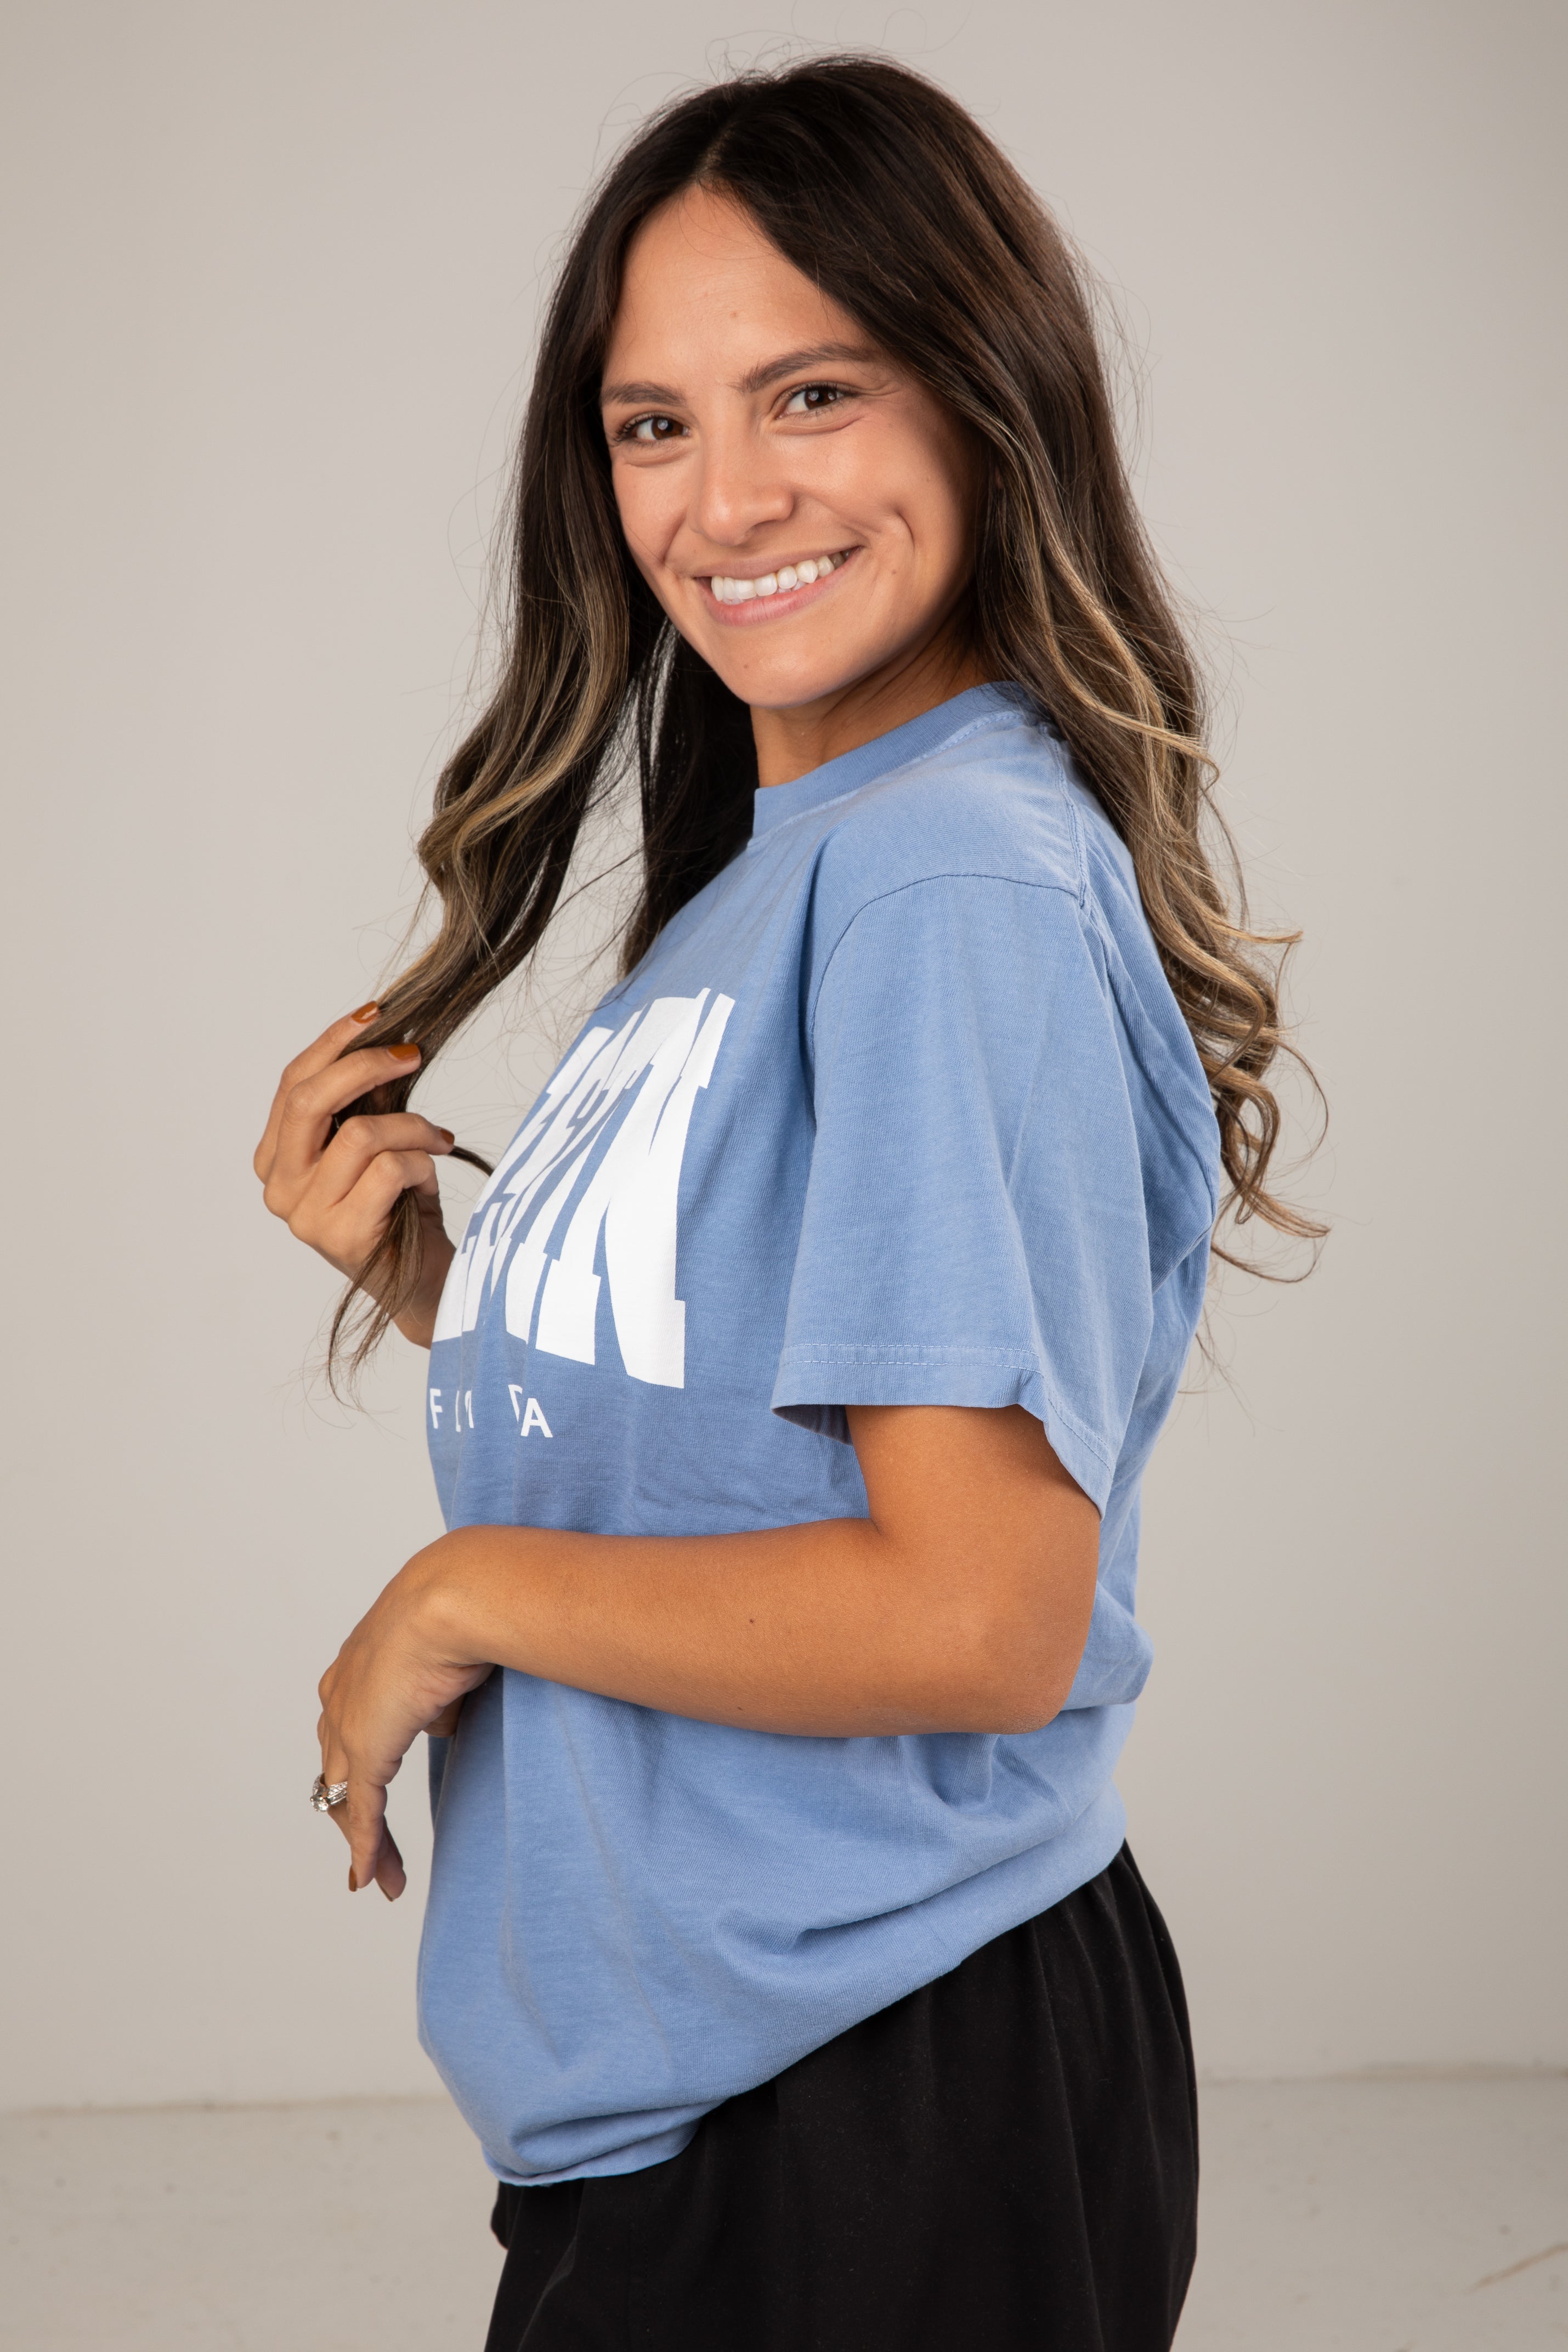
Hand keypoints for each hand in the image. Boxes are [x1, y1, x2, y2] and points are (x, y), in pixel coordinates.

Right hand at [254, 1006, 455, 1343]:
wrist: (423, 1283)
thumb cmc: (399, 1209)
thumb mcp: (372, 1147)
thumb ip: (358, 1105)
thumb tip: (383, 1039)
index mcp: (276, 1160)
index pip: (293, 1083)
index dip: (334, 1043)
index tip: (376, 1015)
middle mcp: (279, 1189)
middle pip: (310, 1100)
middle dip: (367, 1066)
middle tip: (413, 1055)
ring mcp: (305, 1216)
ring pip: (361, 1134)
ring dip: (414, 1128)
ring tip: (437, 1141)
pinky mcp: (341, 1237)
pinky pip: (389, 1169)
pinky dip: (423, 1164)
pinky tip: (429, 1182)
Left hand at [316, 1540, 493, 1899]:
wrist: (456, 1596)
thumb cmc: (464, 1607)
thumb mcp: (446, 1654)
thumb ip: (435, 1692)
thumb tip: (439, 1719)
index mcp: (356, 1666)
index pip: (349, 1734)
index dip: (360, 1775)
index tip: (375, 1807)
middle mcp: (340, 1693)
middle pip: (338, 1773)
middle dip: (358, 1820)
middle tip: (379, 1861)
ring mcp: (348, 1721)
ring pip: (346, 1798)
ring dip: (367, 1842)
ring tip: (385, 1880)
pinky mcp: (366, 1747)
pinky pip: (361, 1809)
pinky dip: (365, 1847)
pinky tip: (369, 1877)